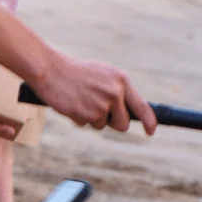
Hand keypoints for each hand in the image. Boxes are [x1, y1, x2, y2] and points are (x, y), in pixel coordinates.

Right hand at [29, 55, 155, 134]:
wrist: (50, 69)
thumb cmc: (76, 72)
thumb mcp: (103, 75)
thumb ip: (118, 91)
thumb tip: (128, 113)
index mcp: (121, 81)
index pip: (142, 107)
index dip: (149, 122)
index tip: (150, 132)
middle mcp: (115, 93)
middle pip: (122, 124)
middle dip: (112, 123)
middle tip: (98, 111)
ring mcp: (101, 105)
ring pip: (101, 125)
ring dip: (91, 118)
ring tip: (80, 99)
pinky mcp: (87, 114)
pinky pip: (85, 124)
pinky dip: (78, 118)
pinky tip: (71, 103)